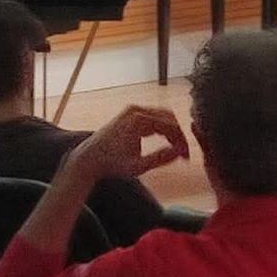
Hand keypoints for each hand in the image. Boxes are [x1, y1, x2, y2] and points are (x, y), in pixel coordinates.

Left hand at [64, 105, 189, 184]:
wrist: (90, 158)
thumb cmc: (112, 164)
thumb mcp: (138, 166)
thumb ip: (160, 159)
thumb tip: (180, 153)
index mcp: (138, 120)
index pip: (171, 126)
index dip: (182, 142)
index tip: (187, 157)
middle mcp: (136, 110)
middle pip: (169, 117)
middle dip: (179, 135)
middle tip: (183, 153)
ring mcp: (132, 110)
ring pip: (163, 116)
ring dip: (172, 131)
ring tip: (176, 150)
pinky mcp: (131, 113)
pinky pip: (154, 117)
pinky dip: (162, 128)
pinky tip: (166, 142)